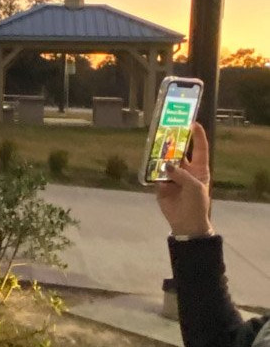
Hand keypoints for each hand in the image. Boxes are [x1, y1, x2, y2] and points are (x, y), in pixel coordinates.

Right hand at [156, 122, 213, 237]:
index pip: (200, 149)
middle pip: (179, 151)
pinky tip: (146, 159)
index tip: (193, 122)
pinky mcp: (160, 184)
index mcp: (199, 169)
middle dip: (173, 140)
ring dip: (160, 153)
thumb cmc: (197, 204)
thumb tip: (165, 164)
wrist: (186, 223)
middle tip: (166, 128)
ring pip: (164, 160)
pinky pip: (154, 173)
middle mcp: (185, 170)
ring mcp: (172, 176)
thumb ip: (181, 174)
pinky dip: (150, 167)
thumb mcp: (194, 187)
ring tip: (154, 141)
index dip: (197, 136)